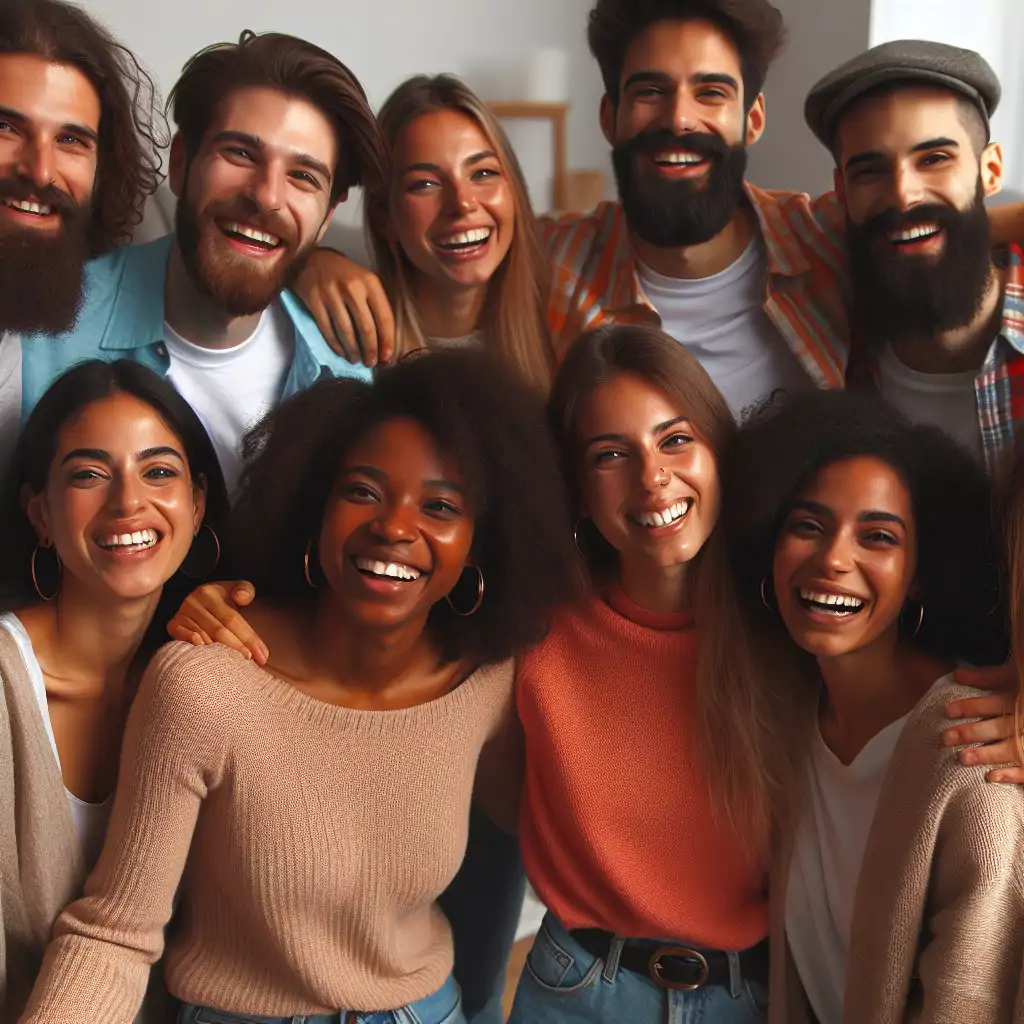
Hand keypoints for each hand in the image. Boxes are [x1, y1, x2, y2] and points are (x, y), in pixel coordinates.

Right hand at [167, 581, 268, 664]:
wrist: (199, 600)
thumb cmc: (223, 599)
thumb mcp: (235, 589)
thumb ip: (245, 589)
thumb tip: (242, 598)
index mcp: (210, 593)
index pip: (232, 619)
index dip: (248, 637)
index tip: (262, 654)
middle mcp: (193, 602)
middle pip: (219, 630)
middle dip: (237, 647)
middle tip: (250, 661)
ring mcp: (181, 614)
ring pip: (204, 637)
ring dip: (219, 653)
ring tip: (234, 664)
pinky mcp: (173, 625)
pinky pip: (183, 638)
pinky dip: (194, 646)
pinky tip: (206, 656)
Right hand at [293, 248, 394, 365]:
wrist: (313, 259)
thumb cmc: (345, 276)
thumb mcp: (365, 282)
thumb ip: (375, 305)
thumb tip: (384, 340)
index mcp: (370, 283)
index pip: (384, 317)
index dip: (387, 341)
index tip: (387, 357)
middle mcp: (352, 288)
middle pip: (366, 328)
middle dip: (370, 350)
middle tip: (371, 363)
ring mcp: (331, 294)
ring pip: (346, 332)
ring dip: (353, 351)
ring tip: (356, 360)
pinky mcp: (314, 300)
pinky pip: (327, 329)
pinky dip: (336, 345)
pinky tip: (342, 352)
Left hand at [943, 664, 1022, 782]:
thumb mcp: (1014, 676)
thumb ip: (987, 676)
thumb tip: (957, 674)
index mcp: (1021, 698)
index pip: (995, 702)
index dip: (972, 707)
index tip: (948, 711)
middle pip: (1001, 727)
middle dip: (973, 732)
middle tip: (946, 738)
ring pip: (1013, 749)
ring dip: (988, 755)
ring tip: (963, 758)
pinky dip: (1012, 774)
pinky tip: (992, 776)